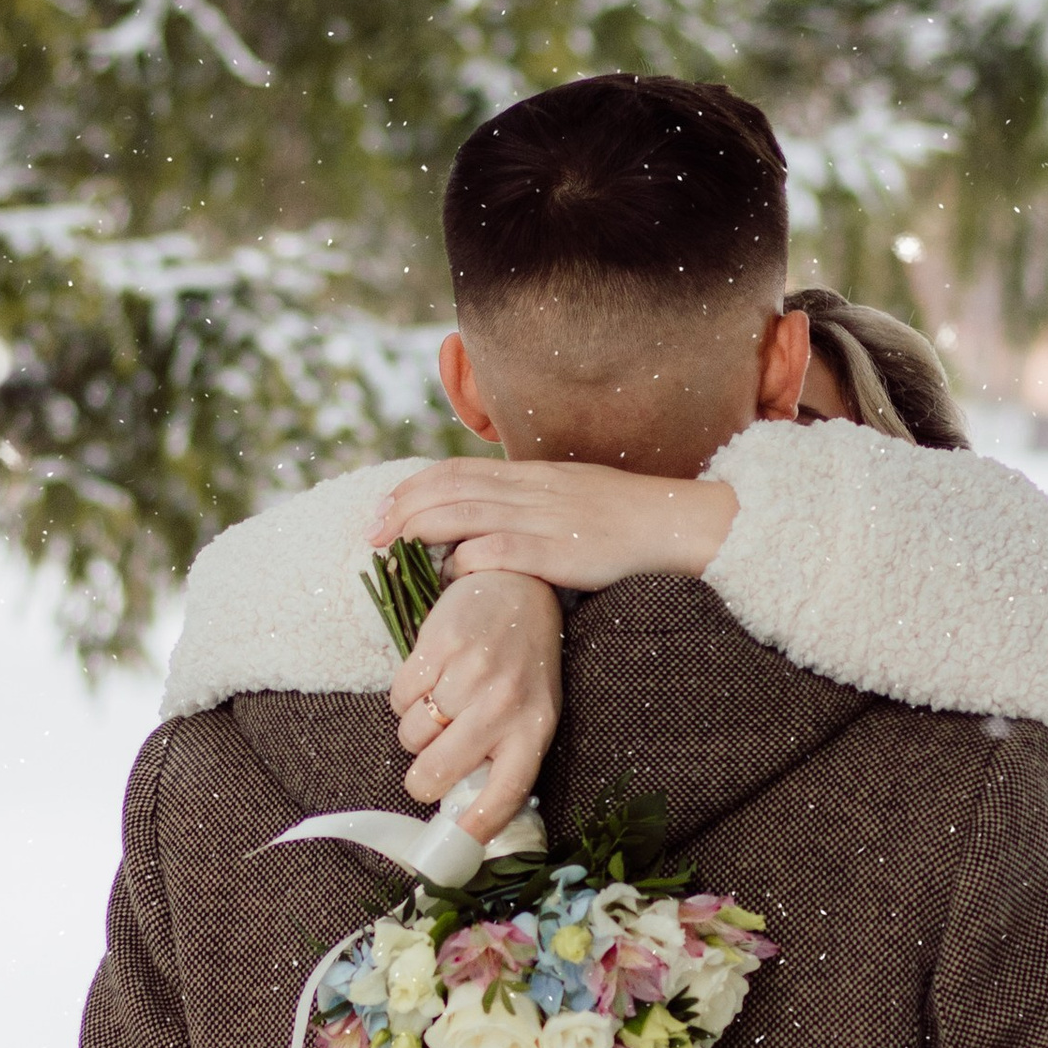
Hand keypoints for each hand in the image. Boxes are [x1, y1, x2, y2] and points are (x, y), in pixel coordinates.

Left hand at [372, 458, 737, 589]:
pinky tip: (447, 576)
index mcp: (532, 475)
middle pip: (449, 488)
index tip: (383, 510)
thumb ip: (531, 504)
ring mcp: (545, 518)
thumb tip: (489, 520)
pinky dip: (466, 560)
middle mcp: (532, 489)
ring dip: (420, 531)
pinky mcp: (561, 551)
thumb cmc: (628, 521)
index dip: (412, 488)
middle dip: (401, 509)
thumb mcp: (573, 498)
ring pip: (464, 513)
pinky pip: (501, 550)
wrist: (678, 524)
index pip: (457, 471)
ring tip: (389, 552)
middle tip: (369, 534)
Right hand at [389, 569, 563, 840]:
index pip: (504, 794)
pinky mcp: (440, 647)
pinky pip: (399, 697)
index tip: (456, 844)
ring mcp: (471, 675)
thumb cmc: (523, 662)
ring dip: (414, 729)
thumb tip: (467, 811)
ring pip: (411, 735)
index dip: (476, 826)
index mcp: (534, 729)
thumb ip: (507, 754)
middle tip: (426, 769)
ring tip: (439, 705)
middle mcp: (504, 706)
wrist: (518, 589)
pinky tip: (430, 677)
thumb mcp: (533, 710)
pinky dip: (404, 696)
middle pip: (437, 771)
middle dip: (421, 779)